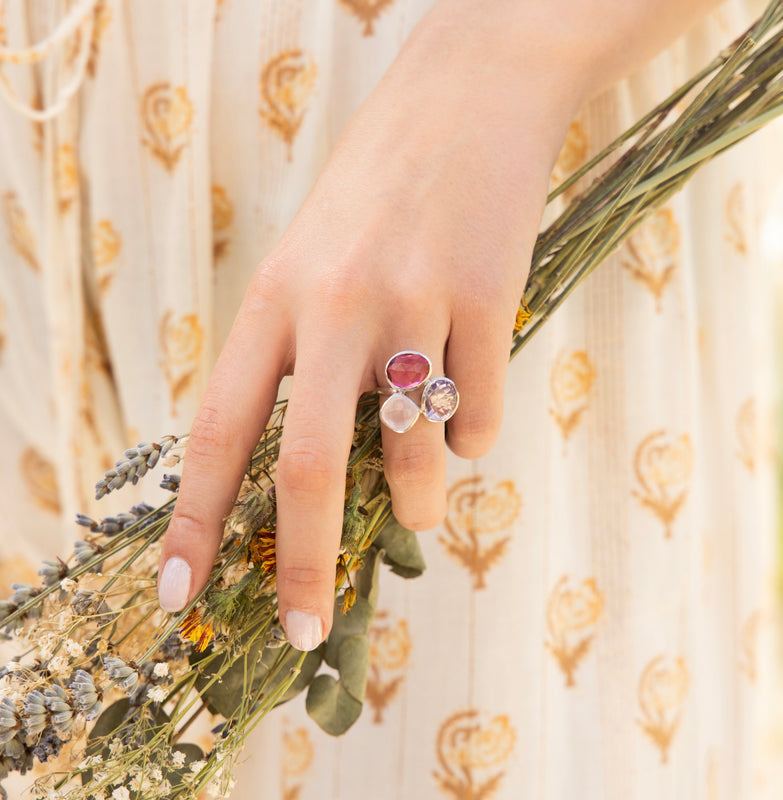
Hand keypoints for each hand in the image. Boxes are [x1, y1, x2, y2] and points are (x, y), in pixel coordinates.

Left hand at [156, 2, 587, 648]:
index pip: (219, 429)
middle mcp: (334, 307)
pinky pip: (481, 420)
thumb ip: (304, 362)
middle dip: (302, 564)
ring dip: (418, 499)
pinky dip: (477, 437)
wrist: (468, 99)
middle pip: (307, 469)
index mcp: (274, 300)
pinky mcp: (486, 301)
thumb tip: (325, 477)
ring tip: (423, 487)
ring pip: (413, 456)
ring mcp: (413, 304)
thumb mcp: (313, 263)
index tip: (179, 594)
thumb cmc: (381, 192)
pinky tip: (472, 400)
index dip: (193, 521)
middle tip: (304, 627)